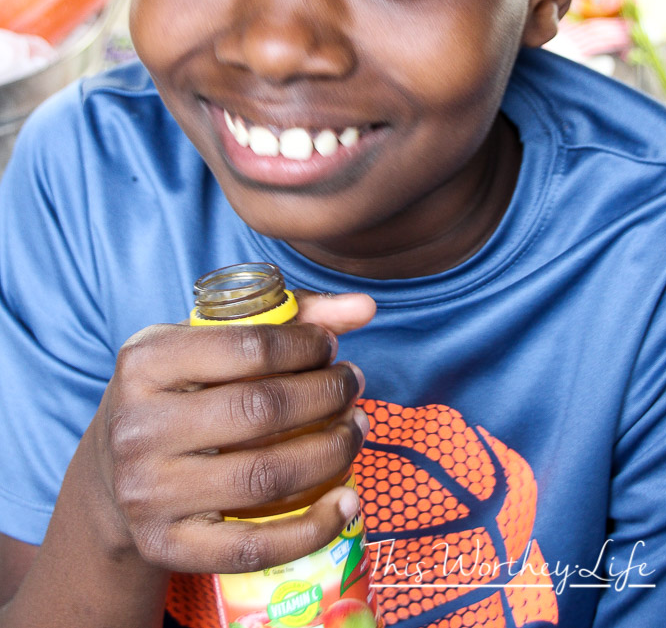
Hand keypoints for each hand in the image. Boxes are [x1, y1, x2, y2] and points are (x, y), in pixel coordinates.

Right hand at [85, 291, 375, 575]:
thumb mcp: (206, 341)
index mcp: (147, 362)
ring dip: (332, 452)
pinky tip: (346, 501)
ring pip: (265, 477)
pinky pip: (253, 547)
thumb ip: (286, 315)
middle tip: (352, 385)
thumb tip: (365, 306)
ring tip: (355, 429)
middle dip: (327, 394)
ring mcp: (148, 492)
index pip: (249, 348)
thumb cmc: (177, 392)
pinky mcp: (166, 546)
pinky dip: (312, 529)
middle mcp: (140, 427)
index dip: (305, 346)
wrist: (112, 474)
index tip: (331, 347)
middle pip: (263, 411)